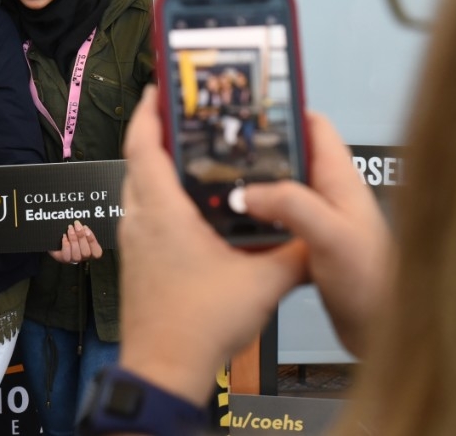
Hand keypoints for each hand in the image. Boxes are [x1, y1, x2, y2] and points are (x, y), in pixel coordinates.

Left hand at [48, 219, 102, 263]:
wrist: (58, 239)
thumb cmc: (74, 233)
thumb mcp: (81, 231)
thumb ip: (85, 229)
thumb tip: (84, 225)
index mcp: (92, 252)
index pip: (97, 252)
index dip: (92, 240)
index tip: (86, 227)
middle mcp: (84, 257)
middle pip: (86, 253)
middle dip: (81, 237)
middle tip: (76, 225)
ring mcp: (74, 260)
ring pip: (76, 255)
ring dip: (73, 240)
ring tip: (70, 228)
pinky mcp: (64, 259)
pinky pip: (66, 255)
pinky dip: (66, 245)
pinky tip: (64, 236)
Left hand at [116, 87, 307, 405]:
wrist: (164, 369)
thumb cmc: (199, 326)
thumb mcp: (263, 282)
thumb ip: (296, 251)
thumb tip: (321, 230)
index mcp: (162, 211)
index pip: (142, 144)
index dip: (148, 110)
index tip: (161, 87)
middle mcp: (139, 219)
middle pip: (138, 160)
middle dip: (158, 132)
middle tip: (187, 115)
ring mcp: (134, 240)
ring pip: (139, 186)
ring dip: (159, 165)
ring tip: (193, 153)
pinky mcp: (137, 259)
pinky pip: (144, 211)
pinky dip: (162, 195)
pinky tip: (193, 205)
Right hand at [242, 112, 391, 355]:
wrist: (386, 331)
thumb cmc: (375, 284)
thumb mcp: (331, 235)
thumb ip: (290, 205)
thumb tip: (247, 190)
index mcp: (340, 179)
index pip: (313, 126)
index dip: (282, 111)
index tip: (247, 107)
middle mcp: (329, 194)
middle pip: (287, 155)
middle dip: (254, 150)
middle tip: (218, 148)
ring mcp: (318, 220)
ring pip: (277, 189)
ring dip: (250, 187)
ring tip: (218, 185)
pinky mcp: (308, 246)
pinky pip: (274, 222)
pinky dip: (252, 220)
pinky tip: (233, 228)